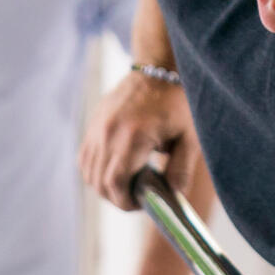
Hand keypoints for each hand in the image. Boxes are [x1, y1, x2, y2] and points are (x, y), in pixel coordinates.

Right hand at [78, 71, 198, 211]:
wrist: (158, 71)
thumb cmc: (177, 104)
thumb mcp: (189, 138)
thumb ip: (181, 170)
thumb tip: (173, 197)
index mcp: (133, 137)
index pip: (115, 183)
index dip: (125, 202)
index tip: (141, 204)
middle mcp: (109, 132)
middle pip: (99, 182)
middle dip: (117, 198)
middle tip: (137, 198)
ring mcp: (97, 127)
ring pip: (88, 172)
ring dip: (104, 186)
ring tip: (127, 183)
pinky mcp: (93, 123)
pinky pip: (84, 157)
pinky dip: (95, 171)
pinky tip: (114, 170)